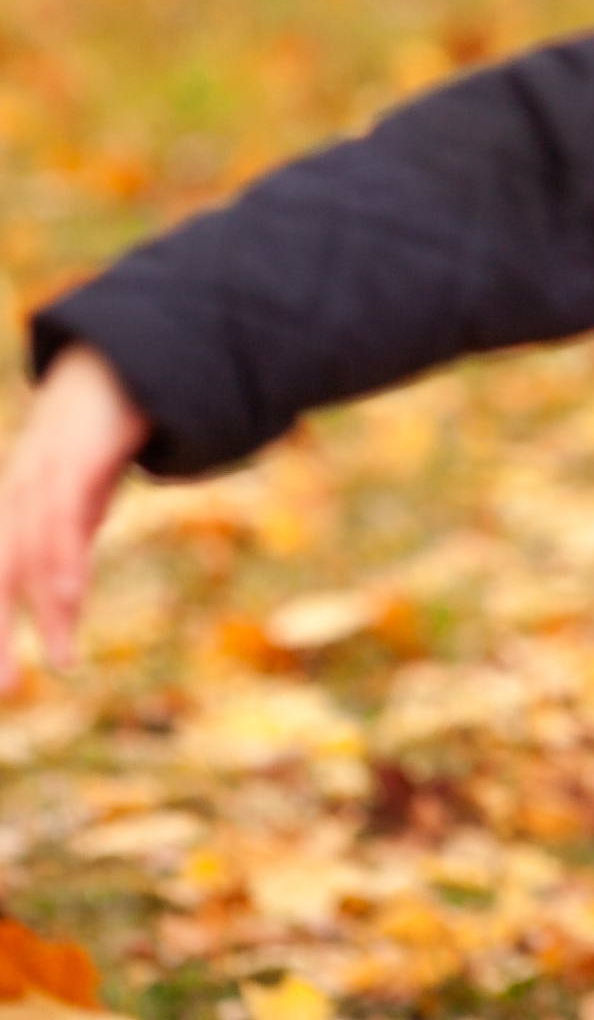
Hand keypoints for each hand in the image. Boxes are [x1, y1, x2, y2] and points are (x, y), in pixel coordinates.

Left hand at [0, 346, 148, 692]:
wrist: (123, 358)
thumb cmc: (97, 435)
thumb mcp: (82, 500)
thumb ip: (69, 545)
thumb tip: (62, 602)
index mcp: (12, 508)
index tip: (3, 683)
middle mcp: (14, 495)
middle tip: (3, 693)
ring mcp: (37, 475)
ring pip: (21, 557)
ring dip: (27, 618)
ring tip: (40, 672)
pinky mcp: (70, 460)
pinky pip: (58, 525)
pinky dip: (61, 570)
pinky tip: (67, 606)